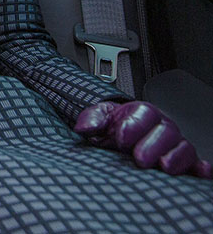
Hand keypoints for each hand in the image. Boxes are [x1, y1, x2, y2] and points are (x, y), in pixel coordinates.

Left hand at [75, 100, 212, 176]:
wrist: (123, 139)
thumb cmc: (114, 129)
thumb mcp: (100, 118)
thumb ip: (92, 118)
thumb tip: (85, 127)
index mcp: (142, 114)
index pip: (144, 114)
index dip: (134, 126)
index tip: (120, 139)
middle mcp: (162, 128)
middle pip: (166, 131)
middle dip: (153, 144)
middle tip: (140, 158)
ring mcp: (174, 145)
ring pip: (184, 148)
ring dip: (177, 157)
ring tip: (165, 167)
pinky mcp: (184, 163)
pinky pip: (197, 164)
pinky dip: (201, 168)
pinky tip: (200, 172)